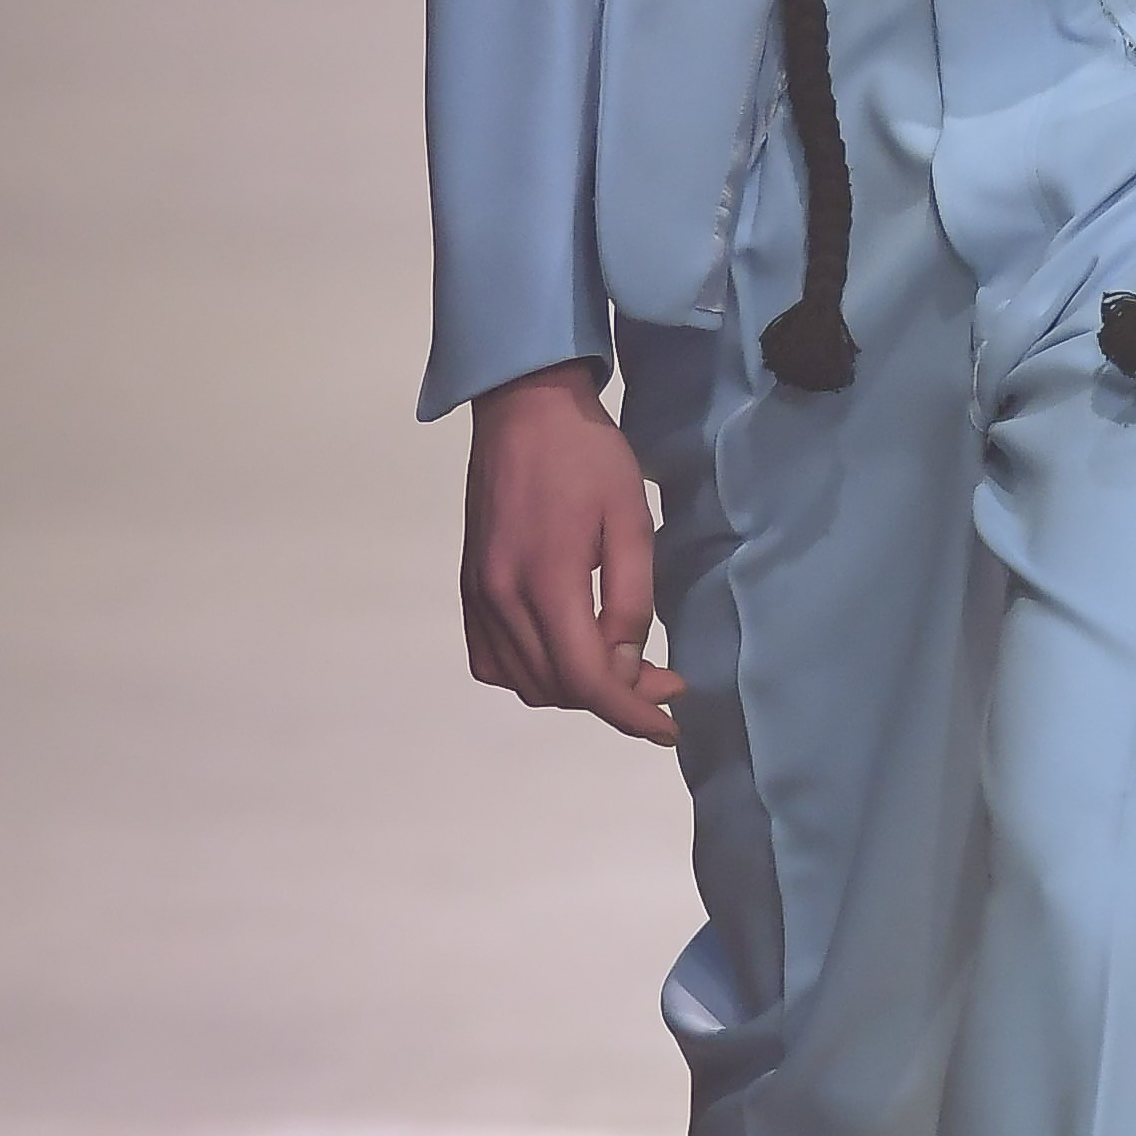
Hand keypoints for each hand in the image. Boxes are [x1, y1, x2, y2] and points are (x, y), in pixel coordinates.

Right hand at [461, 360, 684, 745]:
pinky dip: (530, 674)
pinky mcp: (468, 588)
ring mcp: (477, 596)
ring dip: (575, 689)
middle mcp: (501, 599)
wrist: (524, 408)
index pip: (587, 679)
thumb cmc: (589, 456)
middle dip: (613, 698)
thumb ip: (630, 601)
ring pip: (525, 682)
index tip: (667, 727)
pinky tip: (563, 652)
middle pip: (557, 688)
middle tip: (661, 679)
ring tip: (619, 666)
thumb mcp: (631, 522)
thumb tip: (624, 665)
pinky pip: (492, 661)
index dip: (630, 714)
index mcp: (546, 581)